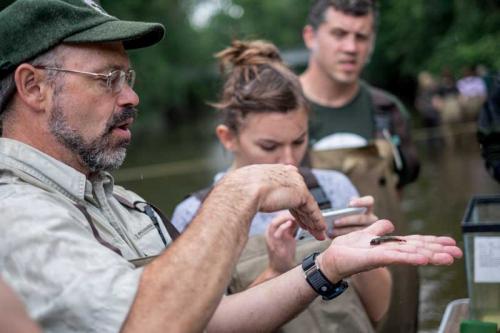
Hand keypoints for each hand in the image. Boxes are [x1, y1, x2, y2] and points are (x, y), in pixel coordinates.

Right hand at [225, 164, 325, 239]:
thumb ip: (256, 191)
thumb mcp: (248, 188)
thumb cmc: (238, 191)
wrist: (242, 190)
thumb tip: (253, 197)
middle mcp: (289, 174)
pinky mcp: (301, 193)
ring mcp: (296, 183)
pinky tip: (320, 230)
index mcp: (276, 171)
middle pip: (301, 199)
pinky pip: (312, 210)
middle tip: (311, 228)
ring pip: (308, 206)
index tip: (298, 216)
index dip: (294, 205)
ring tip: (318, 234)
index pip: (290, 191)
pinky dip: (317, 221)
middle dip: (306, 215)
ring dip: (314, 222)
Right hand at [265, 212, 297, 273]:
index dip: (286, 211)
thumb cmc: (284, 253)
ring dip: (284, 218)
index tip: (296, 209)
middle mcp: (270, 234)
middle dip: (285, 213)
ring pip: (274, 223)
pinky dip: (283, 226)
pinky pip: (276, 233)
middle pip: (275, 217)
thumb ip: (291, 228)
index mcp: (272, 230)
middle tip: (296, 211)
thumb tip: (298, 218)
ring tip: (293, 216)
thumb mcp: (288, 237)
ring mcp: (271, 240)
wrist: (280, 269)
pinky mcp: (274, 246)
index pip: (277, 215)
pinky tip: (290, 224)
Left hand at [318, 220, 462, 282]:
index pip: (415, 242)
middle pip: (418, 249)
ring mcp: (384, 256)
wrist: (332, 258)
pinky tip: (423, 259)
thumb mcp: (365, 232)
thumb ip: (378, 228)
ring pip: (411, 254)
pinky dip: (410, 258)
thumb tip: (390, 223)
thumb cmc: (347, 248)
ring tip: (448, 258)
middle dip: (438, 251)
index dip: (432, 242)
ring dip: (430, 256)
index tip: (450, 243)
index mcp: (390, 245)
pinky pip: (395, 257)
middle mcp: (390, 251)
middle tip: (458, 253)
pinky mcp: (375, 258)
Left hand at [330, 196, 377, 237]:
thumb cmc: (346, 213)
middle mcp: (371, 218)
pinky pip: (354, 239)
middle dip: (347, 220)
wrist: (348, 225)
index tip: (349, 204)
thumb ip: (343, 208)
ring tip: (332, 231)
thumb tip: (334, 213)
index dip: (360, 202)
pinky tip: (334, 237)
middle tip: (335, 222)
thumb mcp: (346, 208)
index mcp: (369, 207)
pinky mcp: (363, 239)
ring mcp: (369, 230)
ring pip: (357, 231)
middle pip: (360, 219)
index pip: (369, 201)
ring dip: (343, 231)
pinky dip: (343, 238)